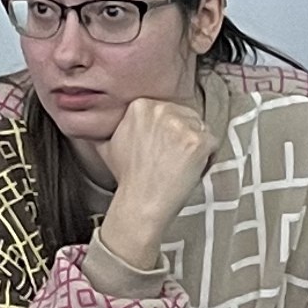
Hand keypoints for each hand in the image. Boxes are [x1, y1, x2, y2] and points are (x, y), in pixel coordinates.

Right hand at [94, 94, 218, 266]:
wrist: (140, 202)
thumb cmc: (128, 177)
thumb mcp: (109, 144)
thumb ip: (110, 126)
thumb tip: (93, 118)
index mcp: (141, 105)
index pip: (169, 110)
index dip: (169, 132)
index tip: (162, 150)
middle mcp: (161, 109)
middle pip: (187, 117)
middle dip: (183, 138)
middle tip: (170, 161)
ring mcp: (181, 124)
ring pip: (201, 129)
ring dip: (195, 148)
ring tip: (179, 167)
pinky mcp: (198, 141)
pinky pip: (213, 144)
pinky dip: (207, 159)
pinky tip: (190, 171)